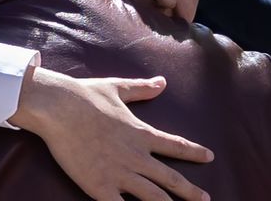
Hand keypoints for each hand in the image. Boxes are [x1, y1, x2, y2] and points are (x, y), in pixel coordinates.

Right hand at [9, 67, 211, 200]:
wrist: (59, 107)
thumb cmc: (86, 95)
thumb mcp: (117, 88)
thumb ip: (141, 89)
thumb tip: (162, 82)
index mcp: (141, 133)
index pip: (176, 145)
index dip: (194, 152)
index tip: (210, 156)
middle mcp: (136, 156)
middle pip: (171, 179)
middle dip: (190, 191)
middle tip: (206, 199)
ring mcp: (120, 174)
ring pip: (154, 199)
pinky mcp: (100, 187)